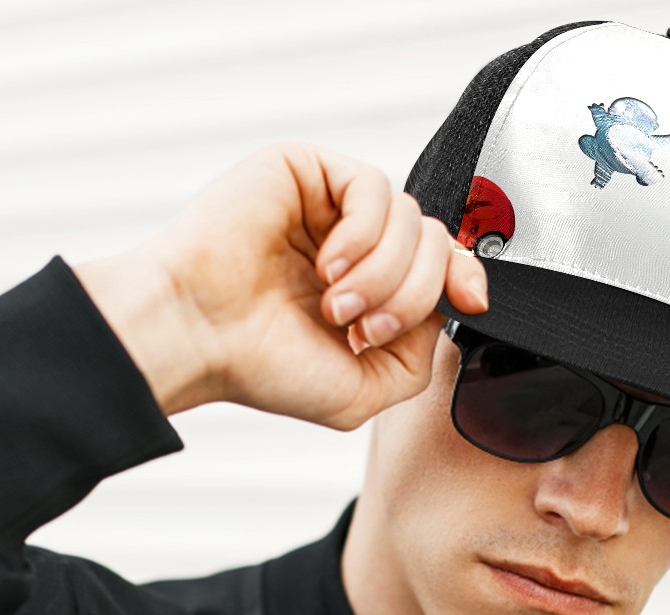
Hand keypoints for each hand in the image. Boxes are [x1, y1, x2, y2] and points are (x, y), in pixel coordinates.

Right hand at [74, 142, 488, 426]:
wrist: (199, 338)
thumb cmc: (265, 366)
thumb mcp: (367, 389)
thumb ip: (419, 356)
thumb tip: (442, 311)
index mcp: (369, 288)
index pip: (442, 264)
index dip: (466, 277)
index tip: (470, 302)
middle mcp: (354, 244)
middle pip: (435, 243)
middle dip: (414, 294)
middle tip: (362, 326)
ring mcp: (329, 206)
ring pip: (411, 219)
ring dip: (384, 274)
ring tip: (335, 305)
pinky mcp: (305, 170)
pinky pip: (374, 188)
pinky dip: (363, 236)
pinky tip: (326, 266)